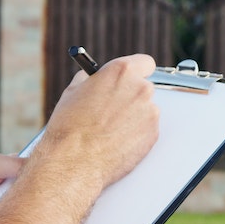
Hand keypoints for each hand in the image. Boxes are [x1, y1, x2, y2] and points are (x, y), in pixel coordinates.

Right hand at [39, 54, 159, 188]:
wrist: (74, 161)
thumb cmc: (70, 127)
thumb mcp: (74, 91)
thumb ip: (93, 79)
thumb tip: (97, 78)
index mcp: (122, 72)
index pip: (144, 62)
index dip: (137, 71)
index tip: (132, 77)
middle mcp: (141, 88)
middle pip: (144, 88)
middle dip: (131, 96)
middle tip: (115, 109)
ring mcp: (150, 112)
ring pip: (146, 110)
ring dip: (134, 117)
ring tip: (110, 130)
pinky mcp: (154, 133)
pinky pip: (147, 129)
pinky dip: (137, 134)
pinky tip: (117, 141)